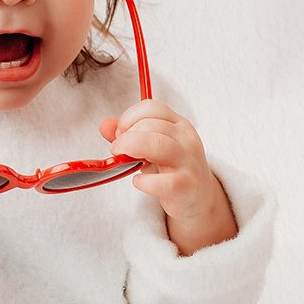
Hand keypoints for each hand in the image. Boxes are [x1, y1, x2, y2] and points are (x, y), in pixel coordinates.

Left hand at [97, 101, 219, 223]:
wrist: (198, 196)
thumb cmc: (172, 168)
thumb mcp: (152, 147)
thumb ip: (128, 134)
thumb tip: (104, 125)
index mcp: (179, 124)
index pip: (151, 107)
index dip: (128, 117)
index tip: (120, 133)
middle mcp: (186, 139)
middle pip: (150, 124)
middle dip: (126, 136)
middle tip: (118, 150)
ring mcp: (188, 162)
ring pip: (157, 145)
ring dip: (131, 149)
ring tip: (122, 160)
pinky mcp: (187, 186)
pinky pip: (163, 181)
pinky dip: (144, 182)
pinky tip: (138, 181)